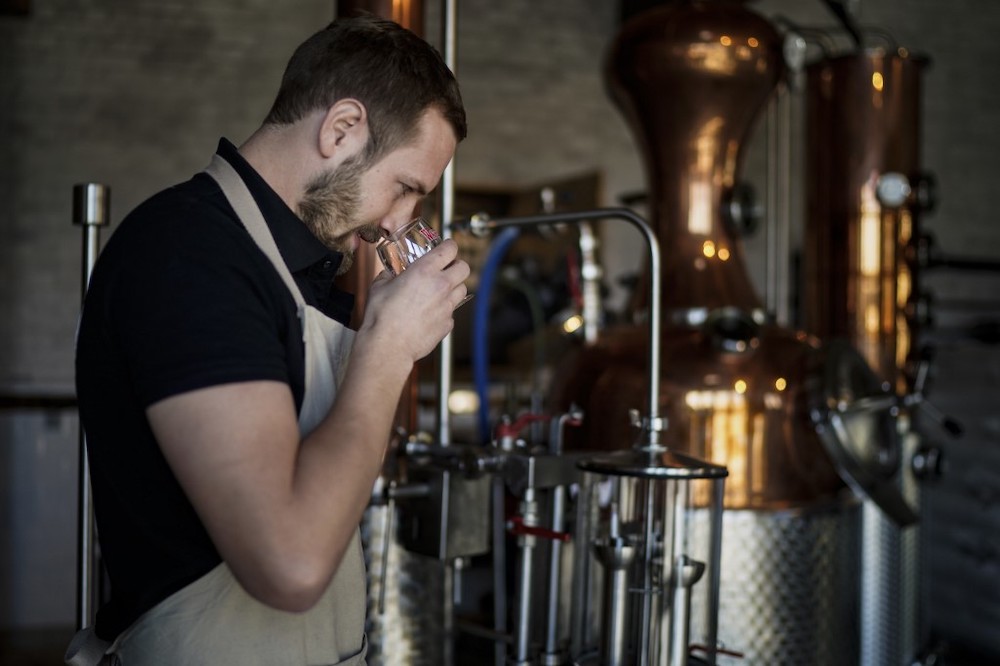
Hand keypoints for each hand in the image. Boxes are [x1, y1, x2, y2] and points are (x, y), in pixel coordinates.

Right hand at [360, 238, 469, 362]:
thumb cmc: (381, 316)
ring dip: (454, 287)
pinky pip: (452, 312)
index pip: (450, 249)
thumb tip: (389, 274)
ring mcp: (447, 306)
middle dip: (457, 266)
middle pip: (465, 268)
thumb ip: (388, 275)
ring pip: (462, 289)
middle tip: (447, 269)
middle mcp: (441, 286)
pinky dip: (445, 310)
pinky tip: (431, 313)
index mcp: (424, 271)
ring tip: (439, 291)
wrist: (388, 345)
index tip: (446, 247)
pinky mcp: (447, 324)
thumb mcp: (379, 286)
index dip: (449, 246)